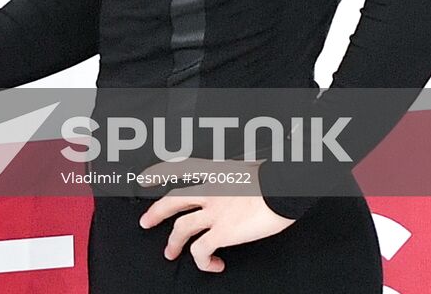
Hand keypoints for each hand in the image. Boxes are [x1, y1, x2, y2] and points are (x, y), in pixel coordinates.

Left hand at [137, 160, 294, 272]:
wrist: (285, 187)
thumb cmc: (277, 176)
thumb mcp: (253, 165)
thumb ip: (241, 173)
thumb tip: (248, 175)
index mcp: (217, 172)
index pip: (181, 168)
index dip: (159, 172)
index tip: (145, 179)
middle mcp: (210, 190)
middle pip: (173, 201)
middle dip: (156, 212)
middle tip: (146, 222)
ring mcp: (214, 212)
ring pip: (181, 228)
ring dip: (173, 242)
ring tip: (170, 253)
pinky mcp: (222, 232)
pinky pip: (201, 250)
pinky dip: (202, 260)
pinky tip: (212, 264)